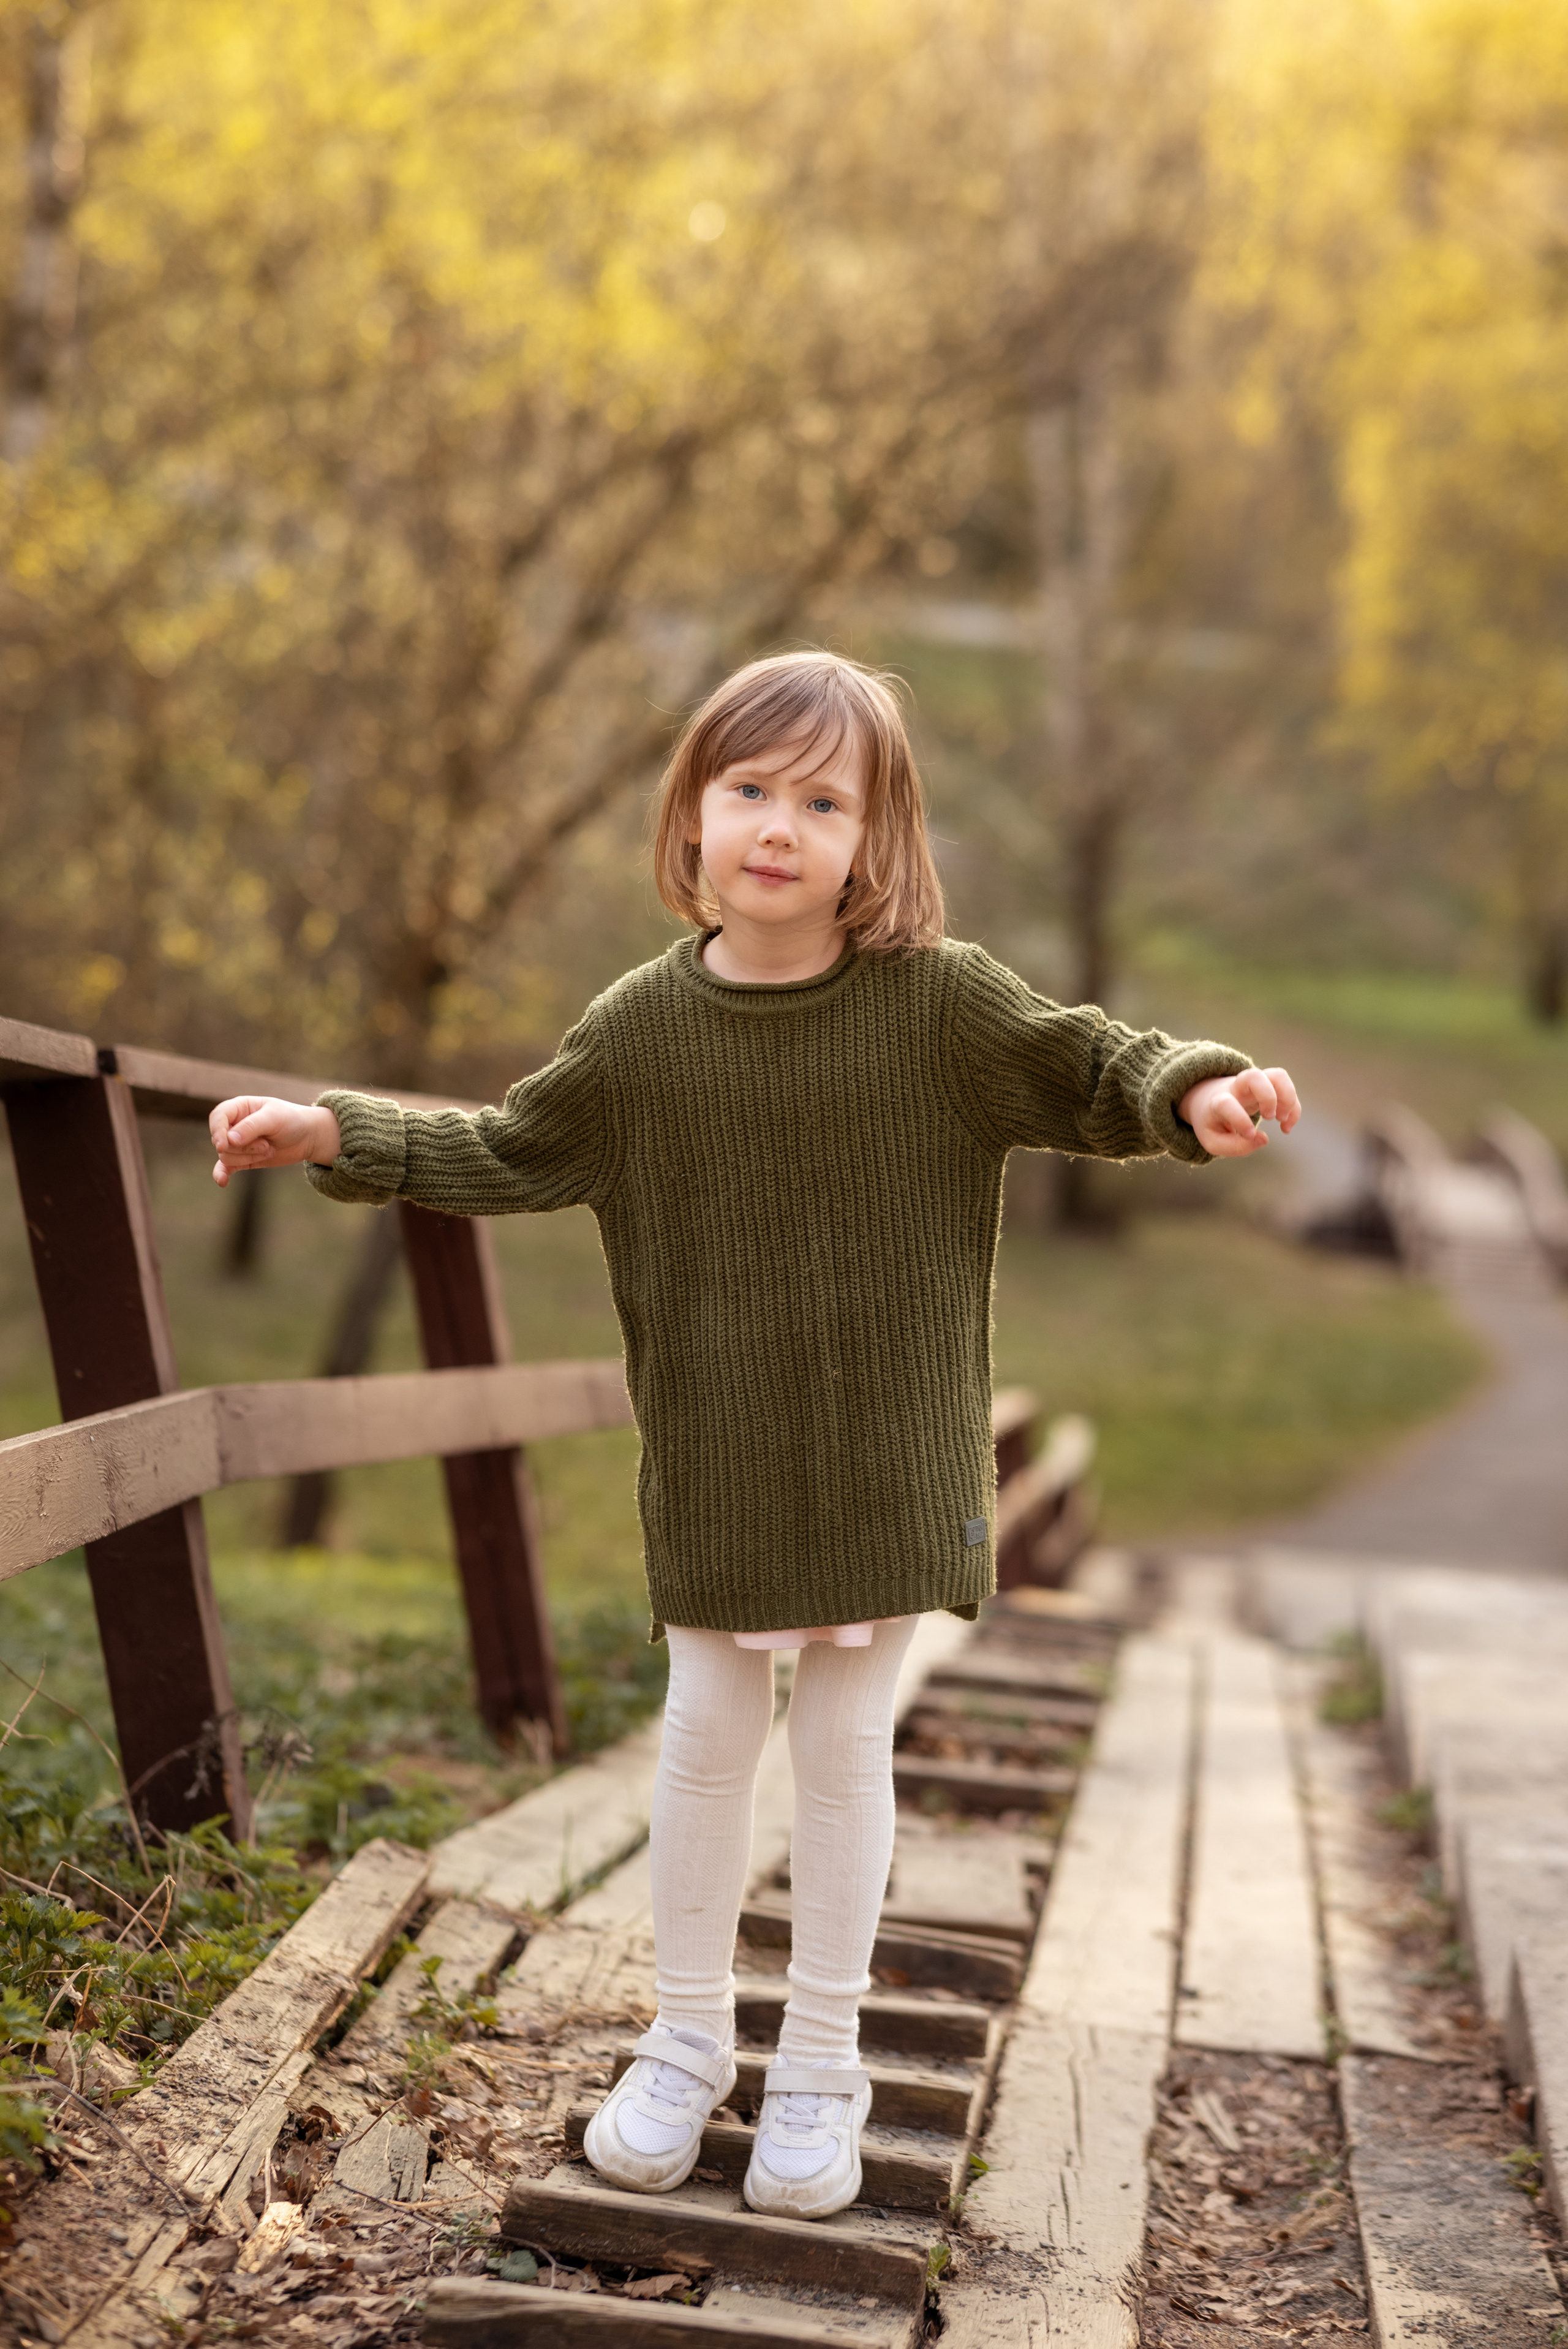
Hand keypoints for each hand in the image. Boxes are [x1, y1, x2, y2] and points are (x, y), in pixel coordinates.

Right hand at [209, 1095, 341, 1186]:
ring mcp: (236, 1143)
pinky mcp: (241, 1159)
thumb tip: (229, 1140)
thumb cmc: (291, 1120)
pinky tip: (222, 1182)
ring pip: (226, 1156)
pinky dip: (221, 1174)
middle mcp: (233, 1125)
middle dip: (245, 1147)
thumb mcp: (274, 1118)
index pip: (218, 1117)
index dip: (217, 1131)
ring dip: (248, 1157)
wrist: (306, 1137)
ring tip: (268, 1149)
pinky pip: (224, 1168)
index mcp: (239, 1107)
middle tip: (267, 1144)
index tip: (223, 1145)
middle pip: (222, 1141)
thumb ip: (251, 1126)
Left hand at [1178, 1067, 1300, 1157]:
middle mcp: (1237, 1087)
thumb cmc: (1213, 1123)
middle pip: (1254, 1076)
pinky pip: (1287, 1087)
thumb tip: (1263, 1140)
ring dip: (1288, 1099)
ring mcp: (1254, 1084)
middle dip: (1268, 1097)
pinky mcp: (1267, 1086)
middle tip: (1269, 1118)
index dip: (1239, 1120)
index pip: (1226, 1104)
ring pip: (1277, 1076)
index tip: (1250, 1134)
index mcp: (1217, 1102)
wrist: (1210, 1101)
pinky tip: (1286, 1126)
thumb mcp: (1213, 1142)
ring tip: (1282, 1121)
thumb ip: (1235, 1147)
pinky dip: (1294, 1107)